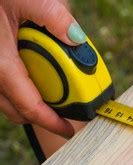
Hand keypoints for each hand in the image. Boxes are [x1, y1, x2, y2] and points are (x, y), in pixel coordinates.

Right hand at [0, 0, 86, 137]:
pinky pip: (4, 86)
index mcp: (1, 65)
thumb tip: (77, 37)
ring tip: (54, 90)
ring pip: (8, 99)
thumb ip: (52, 16)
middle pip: (18, 110)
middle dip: (43, 116)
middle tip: (67, 111)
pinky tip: (34, 71)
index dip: (52, 123)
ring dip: (31, 101)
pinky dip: (22, 87)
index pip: (31, 107)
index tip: (69, 130)